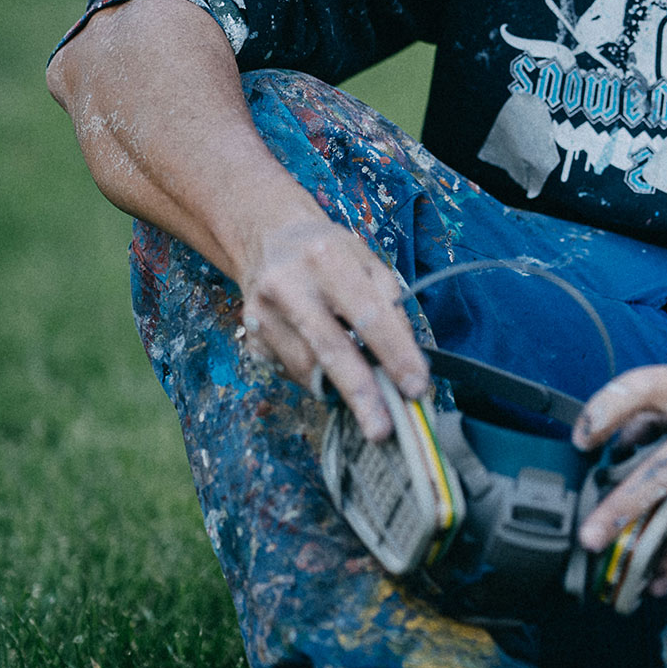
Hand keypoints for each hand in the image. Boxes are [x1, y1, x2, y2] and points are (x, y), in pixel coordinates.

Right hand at [239, 213, 428, 442]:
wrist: (268, 238)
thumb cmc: (329, 253)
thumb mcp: (368, 263)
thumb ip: (389, 307)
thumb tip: (408, 361)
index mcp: (326, 259)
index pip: (367, 315)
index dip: (395, 355)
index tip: (416, 387)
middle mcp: (288, 285)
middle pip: (329, 349)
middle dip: (361, 394)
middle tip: (382, 429)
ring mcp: (262, 313)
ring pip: (306, 368)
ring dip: (339, 390)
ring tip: (366, 399)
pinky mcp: (250, 336)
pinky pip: (289, 371)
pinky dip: (315, 378)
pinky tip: (327, 369)